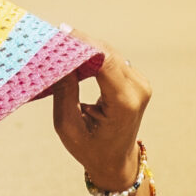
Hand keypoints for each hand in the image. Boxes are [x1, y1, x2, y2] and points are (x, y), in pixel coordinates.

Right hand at [50, 44, 150, 188]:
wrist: (116, 162)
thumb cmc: (89, 149)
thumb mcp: (68, 125)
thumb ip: (64, 91)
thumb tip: (59, 59)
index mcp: (124, 102)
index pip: (104, 61)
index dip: (83, 43)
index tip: (60, 34)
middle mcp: (138, 89)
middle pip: (108, 53)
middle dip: (81, 43)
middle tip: (54, 37)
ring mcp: (141, 83)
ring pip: (110, 53)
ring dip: (86, 48)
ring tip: (61, 45)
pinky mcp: (137, 80)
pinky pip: (113, 60)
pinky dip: (94, 56)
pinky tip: (75, 55)